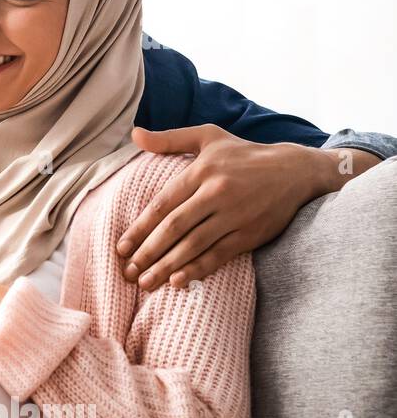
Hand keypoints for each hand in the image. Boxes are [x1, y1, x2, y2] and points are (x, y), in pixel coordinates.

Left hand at [117, 124, 367, 289]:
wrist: (296, 170)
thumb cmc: (244, 154)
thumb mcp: (208, 137)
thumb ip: (170, 139)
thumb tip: (134, 134)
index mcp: (202, 171)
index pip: (163, 203)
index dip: (140, 228)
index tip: (121, 247)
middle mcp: (217, 193)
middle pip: (175, 226)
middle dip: (148, 252)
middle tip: (129, 272)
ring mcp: (235, 215)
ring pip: (194, 244)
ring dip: (167, 266)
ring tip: (146, 283)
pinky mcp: (251, 233)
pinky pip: (219, 254)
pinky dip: (198, 268)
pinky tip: (178, 281)